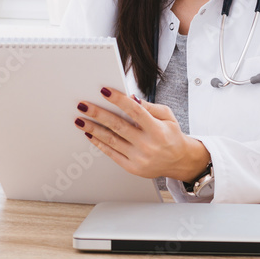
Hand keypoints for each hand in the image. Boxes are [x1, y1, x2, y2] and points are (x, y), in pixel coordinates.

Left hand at [75, 87, 210, 181]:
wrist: (179, 161)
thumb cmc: (171, 135)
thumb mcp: (167, 116)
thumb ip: (149, 107)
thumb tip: (131, 98)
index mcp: (157, 130)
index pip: (135, 111)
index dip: (118, 100)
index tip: (103, 91)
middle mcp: (147, 145)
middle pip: (118, 126)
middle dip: (98, 114)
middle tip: (83, 105)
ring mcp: (139, 158)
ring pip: (111, 140)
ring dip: (93, 129)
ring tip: (80, 120)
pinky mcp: (132, 167)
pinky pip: (111, 153)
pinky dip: (99, 143)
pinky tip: (90, 134)